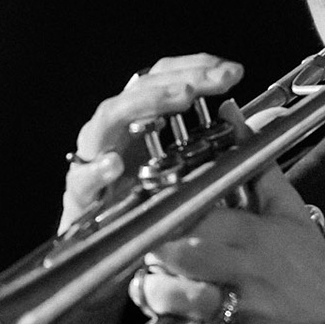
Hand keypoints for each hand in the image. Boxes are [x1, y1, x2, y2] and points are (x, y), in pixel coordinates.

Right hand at [60, 53, 244, 232]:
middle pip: (140, 88)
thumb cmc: (145, 210)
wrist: (108, 256)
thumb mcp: (186, 173)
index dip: (195, 68)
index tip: (231, 72)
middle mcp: (117, 132)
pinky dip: (97, 170)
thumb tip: (244, 113)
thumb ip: (210, 144)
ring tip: (180, 98)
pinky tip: (115, 165)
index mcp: (142, 122)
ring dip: (144, 104)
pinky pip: (82, 178)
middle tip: (215, 80)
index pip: (164, 78)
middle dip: (180, 79)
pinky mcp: (80, 195)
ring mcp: (94, 158)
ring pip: (108, 118)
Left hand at [137, 155, 324, 323]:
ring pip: (182, 305)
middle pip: (176, 255)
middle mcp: (247, 269)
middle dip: (152, 261)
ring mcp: (248, 312)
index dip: (160, 220)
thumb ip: (257, 167)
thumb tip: (232, 116)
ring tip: (162, 305)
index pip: (191, 214)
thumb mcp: (290, 213)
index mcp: (252, 233)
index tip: (149, 225)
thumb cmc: (313, 271)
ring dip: (161, 308)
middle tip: (150, 267)